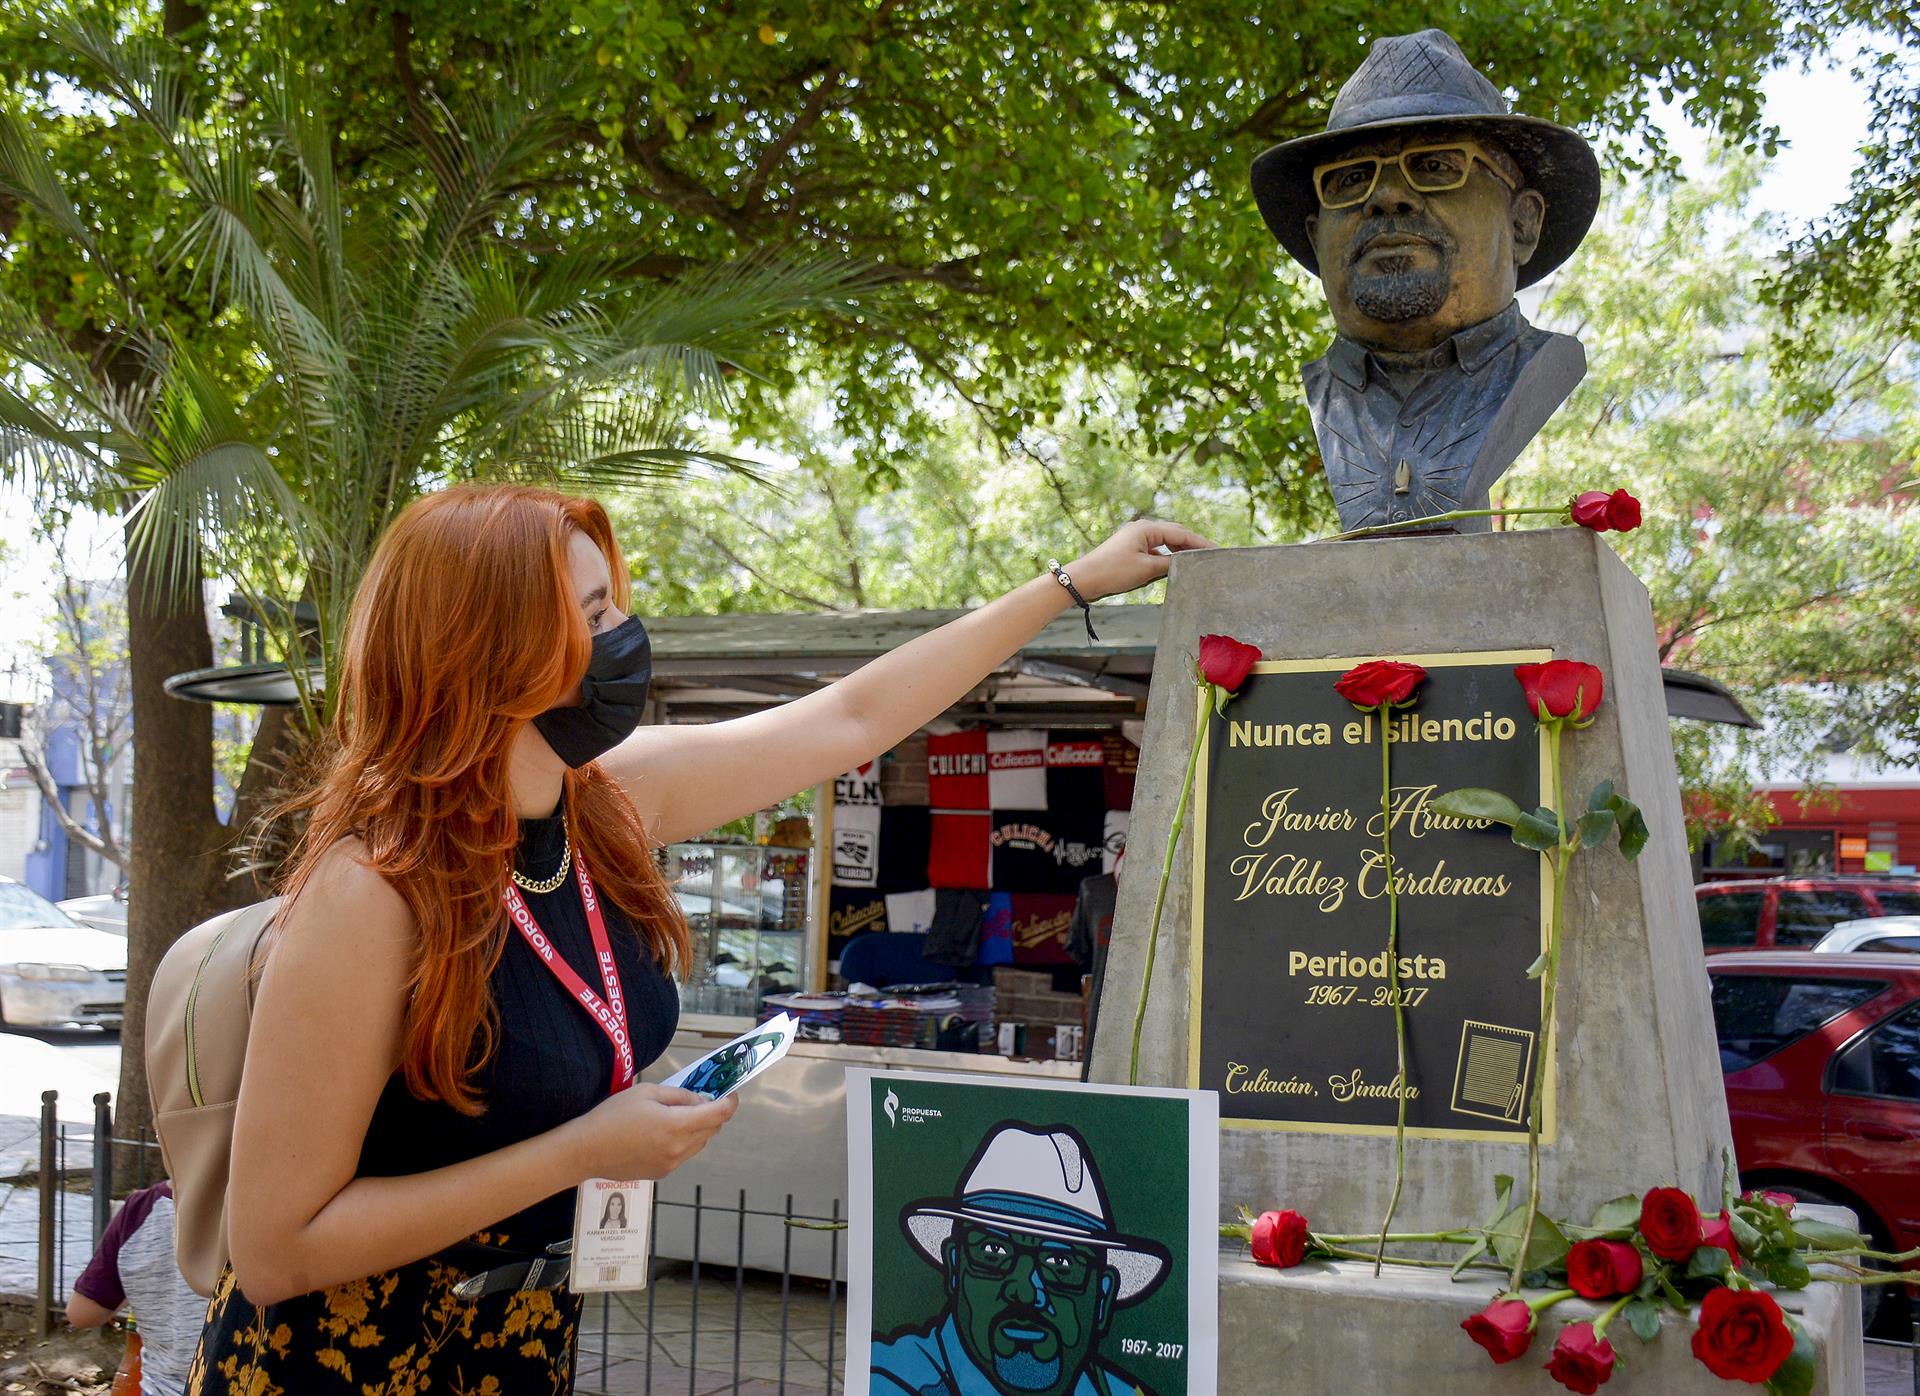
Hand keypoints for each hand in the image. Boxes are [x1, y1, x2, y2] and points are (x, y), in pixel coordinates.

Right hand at [566, 1082, 738, 1182]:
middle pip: (712, 1130)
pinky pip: (684, 1155)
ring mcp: (672, 1164)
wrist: (586, 1150)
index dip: (729, 1102)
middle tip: (700, 1100)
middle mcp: (680, 1149)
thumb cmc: (613, 1116)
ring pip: (700, 1144)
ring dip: (698, 1129)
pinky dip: (683, 1142)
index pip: (719, 1115)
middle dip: (712, 1114)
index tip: (730, 1094)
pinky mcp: (662, 1173)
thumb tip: (700, 1100)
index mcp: (678, 1126)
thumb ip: (680, 1095)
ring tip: (677, 1116)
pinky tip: (662, 1134)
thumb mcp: (648, 1092)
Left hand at [1061, 519, 1215, 601]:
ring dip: (1180, 552)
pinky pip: (1155, 551)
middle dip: (1193, 545)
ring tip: (1197, 562)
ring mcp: (1135, 539)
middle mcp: (1142, 529)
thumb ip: (1169, 564)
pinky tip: (1174, 568)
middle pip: (1175, 535)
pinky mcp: (1130, 550)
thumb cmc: (1113, 572)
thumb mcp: (1146, 569)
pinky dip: (1167, 558)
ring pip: (1165, 543)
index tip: (1217, 551)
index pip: (1181, 533)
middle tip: (1210, 557)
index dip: (1201, 543)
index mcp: (1147, 528)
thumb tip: (1186, 563)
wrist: (1084, 580)